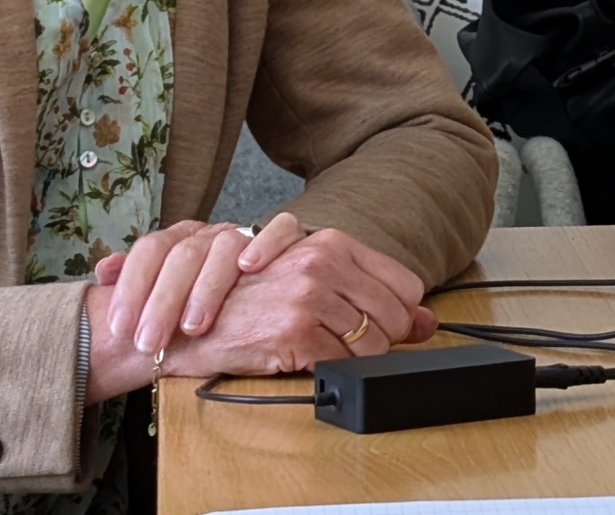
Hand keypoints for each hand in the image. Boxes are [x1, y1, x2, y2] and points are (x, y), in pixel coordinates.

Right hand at [82, 225, 434, 400]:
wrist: (185, 319)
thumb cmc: (244, 299)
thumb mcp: (309, 280)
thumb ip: (371, 294)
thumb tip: (429, 323)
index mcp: (330, 243)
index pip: (405, 285)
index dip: (401, 315)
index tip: (386, 327)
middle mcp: (322, 263)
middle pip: (394, 319)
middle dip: (381, 342)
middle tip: (345, 344)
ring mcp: (309, 297)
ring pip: (371, 346)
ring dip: (352, 358)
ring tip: (318, 348)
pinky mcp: (295, 333)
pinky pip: (341, 364)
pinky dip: (330, 371)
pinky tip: (302, 359)